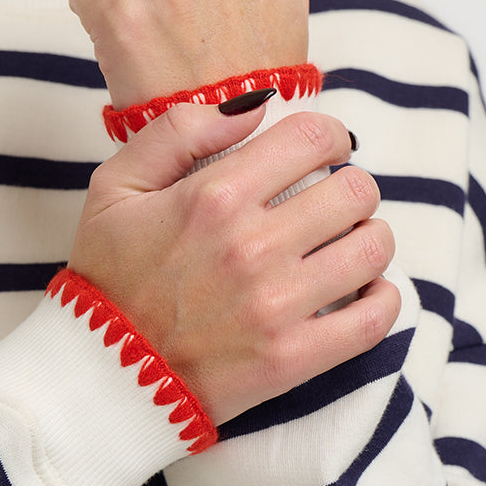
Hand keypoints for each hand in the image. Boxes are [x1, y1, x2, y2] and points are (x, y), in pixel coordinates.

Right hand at [67, 99, 399, 424]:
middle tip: (333, 204)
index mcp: (213, 196)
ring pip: (372, 248)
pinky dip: (382, 299)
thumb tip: (254, 108)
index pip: (313, 137)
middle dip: (351, 188)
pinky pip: (374, 318)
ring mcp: (276, 305)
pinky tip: (364, 292)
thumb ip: (177, 130)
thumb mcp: (115, 187)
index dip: (331, 136)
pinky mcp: (292, 358)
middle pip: (355, 190)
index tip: (325, 152)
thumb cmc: (109, 280)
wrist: (102, 377)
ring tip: (348, 245)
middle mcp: (251, 246)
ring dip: (370, 239)